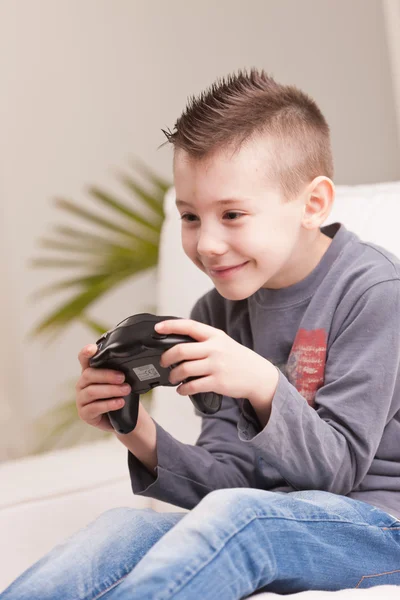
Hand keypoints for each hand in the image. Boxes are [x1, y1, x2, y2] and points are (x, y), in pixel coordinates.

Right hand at [75, 344, 131, 431]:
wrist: (122, 417)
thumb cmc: (119, 394)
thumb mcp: (121, 380)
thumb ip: (120, 371)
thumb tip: (134, 364)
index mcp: (90, 372)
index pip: (84, 359)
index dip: (86, 353)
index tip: (92, 349)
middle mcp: (82, 384)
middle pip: (89, 374)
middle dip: (107, 375)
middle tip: (123, 377)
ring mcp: (81, 399)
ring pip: (92, 391)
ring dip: (111, 390)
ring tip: (126, 390)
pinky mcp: (84, 413)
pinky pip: (94, 407)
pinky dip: (109, 404)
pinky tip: (119, 403)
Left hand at [155, 319, 276, 402]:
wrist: (258, 376)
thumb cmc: (238, 359)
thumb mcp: (224, 343)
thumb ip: (204, 341)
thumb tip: (178, 342)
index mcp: (215, 336)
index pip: (189, 326)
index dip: (171, 326)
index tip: (157, 328)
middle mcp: (215, 349)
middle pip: (181, 350)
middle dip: (166, 358)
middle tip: (163, 362)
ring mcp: (216, 366)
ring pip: (184, 369)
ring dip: (173, 375)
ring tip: (173, 378)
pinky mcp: (217, 382)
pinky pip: (192, 386)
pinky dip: (182, 389)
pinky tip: (181, 389)